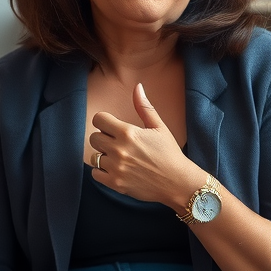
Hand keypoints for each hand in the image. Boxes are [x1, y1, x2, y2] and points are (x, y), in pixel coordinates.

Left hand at [89, 83, 193, 204]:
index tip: (111, 127)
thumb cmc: (170, 154)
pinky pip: (95, 174)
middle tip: (116, 143)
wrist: (177, 183)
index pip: (99, 119)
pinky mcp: (115, 183)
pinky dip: (102, 172)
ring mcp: (116, 168)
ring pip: (94, 156)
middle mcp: (119, 149)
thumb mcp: (159, 127)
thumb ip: (144, 107)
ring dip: (103, 156)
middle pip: (93, 138)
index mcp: (128, 132)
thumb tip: (137, 87)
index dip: (104, 122)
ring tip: (118, 157)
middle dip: (102, 138)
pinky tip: (115, 169)